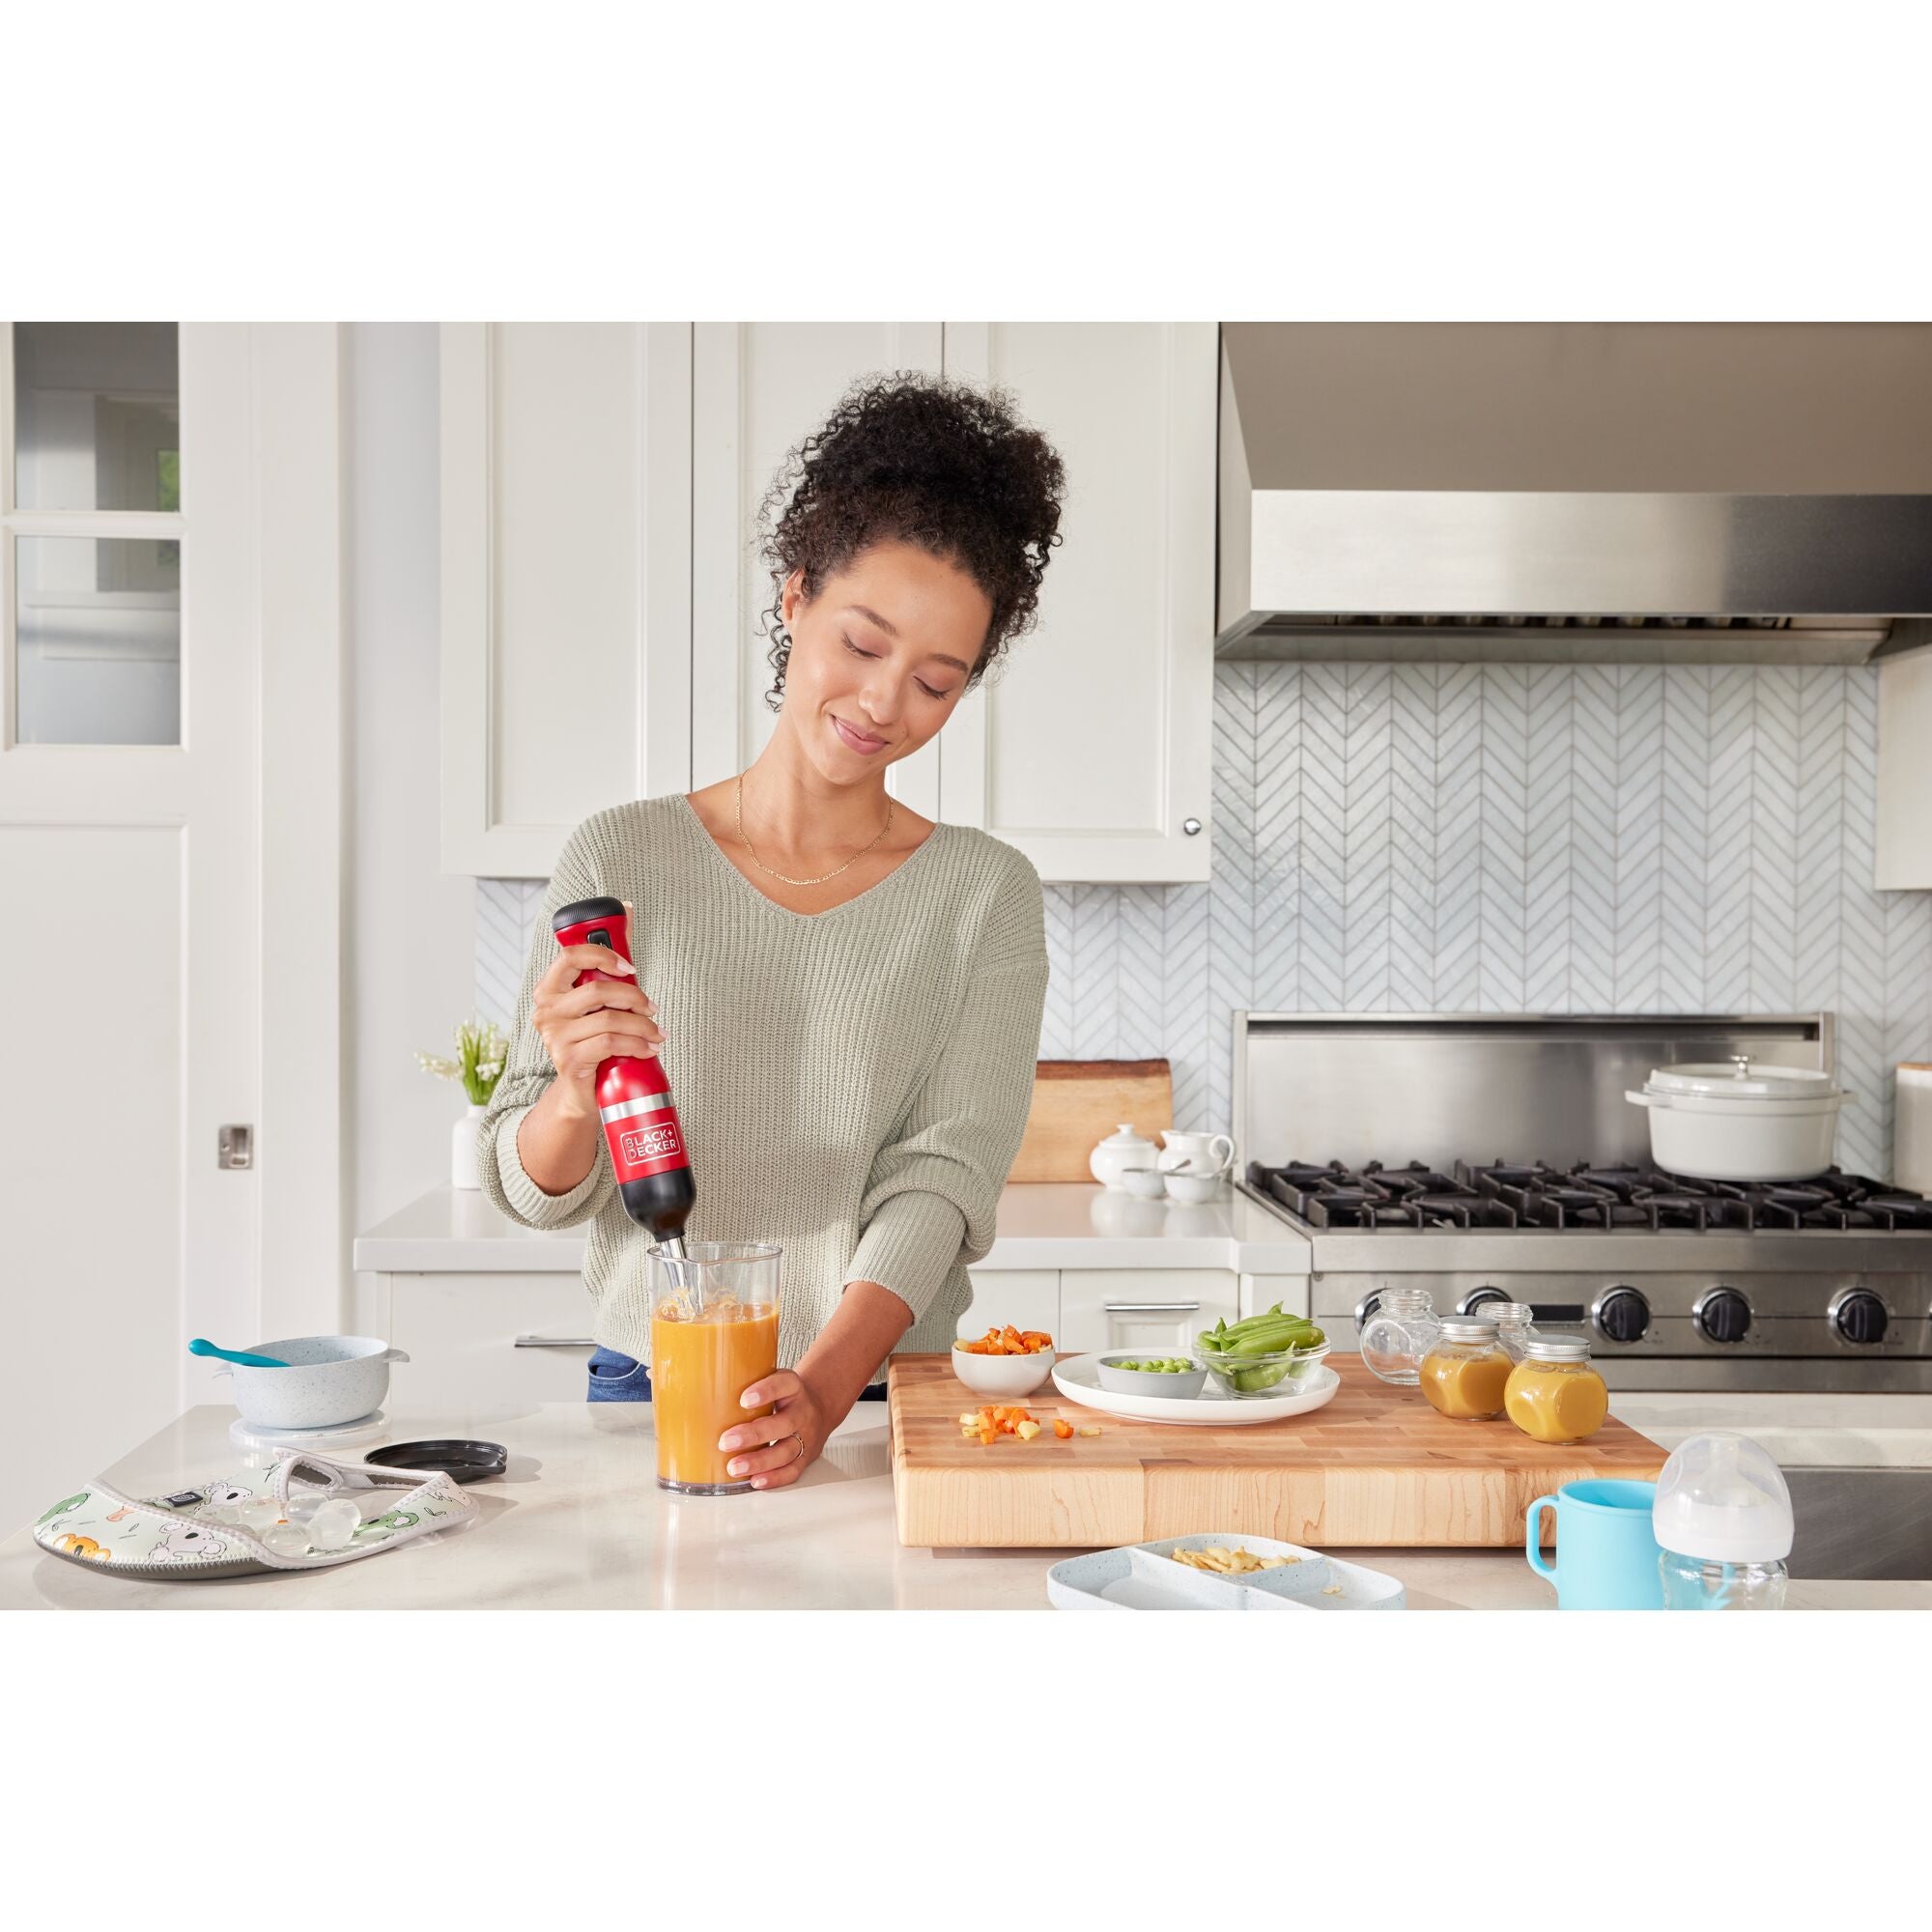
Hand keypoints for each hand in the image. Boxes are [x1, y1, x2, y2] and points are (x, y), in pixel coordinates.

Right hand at [531, 944, 665, 1113]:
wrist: (580, 1092)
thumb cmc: (592, 1046)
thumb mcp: (593, 1013)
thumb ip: (604, 988)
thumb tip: (630, 964)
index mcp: (549, 992)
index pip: (570, 957)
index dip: (603, 955)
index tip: (629, 969)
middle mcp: (547, 1012)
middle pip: (598, 990)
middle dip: (634, 998)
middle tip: (651, 1009)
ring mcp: (555, 1037)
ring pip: (609, 1019)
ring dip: (642, 1026)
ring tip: (656, 1035)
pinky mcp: (568, 1060)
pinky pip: (610, 1043)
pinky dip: (636, 1045)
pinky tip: (648, 1049)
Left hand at [717, 1369, 830, 1489]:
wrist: (817, 1409)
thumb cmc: (782, 1396)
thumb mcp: (771, 1380)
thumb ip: (743, 1382)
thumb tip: (691, 1389)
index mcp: (793, 1388)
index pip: (784, 1384)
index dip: (766, 1391)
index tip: (743, 1400)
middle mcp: (802, 1411)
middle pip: (784, 1423)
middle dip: (754, 1435)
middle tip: (726, 1441)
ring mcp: (805, 1436)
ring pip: (786, 1451)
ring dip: (760, 1461)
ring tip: (734, 1467)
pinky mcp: (805, 1457)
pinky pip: (792, 1471)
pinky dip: (774, 1478)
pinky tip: (755, 1480)